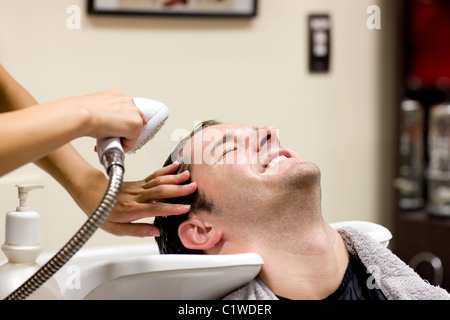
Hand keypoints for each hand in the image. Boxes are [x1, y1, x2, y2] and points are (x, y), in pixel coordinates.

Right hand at [64, 89, 146, 152]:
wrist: (81, 115)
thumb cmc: (82, 112)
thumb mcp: (95, 108)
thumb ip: (104, 113)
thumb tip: (103, 122)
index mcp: (116, 95)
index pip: (125, 110)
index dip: (120, 123)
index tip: (114, 130)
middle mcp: (127, 101)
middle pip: (132, 119)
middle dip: (124, 130)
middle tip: (113, 137)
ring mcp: (133, 112)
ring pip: (134, 129)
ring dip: (125, 137)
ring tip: (112, 142)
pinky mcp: (135, 124)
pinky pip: (133, 139)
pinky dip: (125, 145)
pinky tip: (115, 145)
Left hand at [78, 161, 196, 236]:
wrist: (91, 193)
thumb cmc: (103, 212)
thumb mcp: (116, 229)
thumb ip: (137, 231)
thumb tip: (156, 232)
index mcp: (131, 210)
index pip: (154, 209)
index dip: (170, 208)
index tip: (184, 208)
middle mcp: (136, 197)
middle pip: (159, 191)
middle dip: (178, 189)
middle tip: (192, 187)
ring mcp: (138, 187)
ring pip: (158, 181)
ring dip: (174, 178)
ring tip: (188, 176)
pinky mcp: (139, 182)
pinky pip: (154, 175)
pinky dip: (166, 170)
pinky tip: (176, 166)